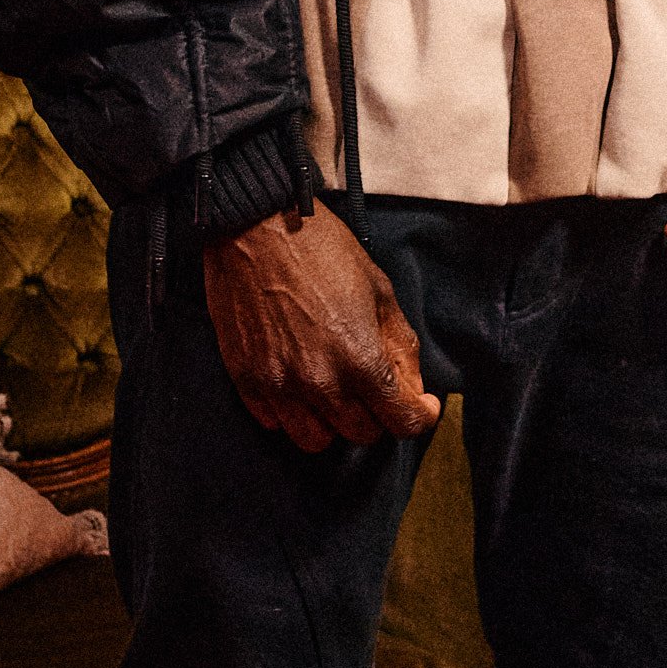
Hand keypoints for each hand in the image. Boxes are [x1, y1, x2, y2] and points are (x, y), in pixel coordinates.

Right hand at [203, 204, 442, 450]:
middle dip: (377, 414)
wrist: (256, 227)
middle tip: (374, 386)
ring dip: (332, 421)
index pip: (403, 423)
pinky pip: (274, 422)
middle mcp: (320, 383)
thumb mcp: (380, 289)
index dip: (420, 416)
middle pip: (361, 434)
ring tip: (333, 390)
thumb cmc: (321, 249)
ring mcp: (278, 386)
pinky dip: (291, 412)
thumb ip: (400, 345)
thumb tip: (411, 384)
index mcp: (361, 360)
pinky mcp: (245, 379)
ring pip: (316, 440)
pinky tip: (298, 382)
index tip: (421, 405)